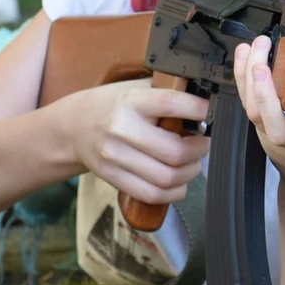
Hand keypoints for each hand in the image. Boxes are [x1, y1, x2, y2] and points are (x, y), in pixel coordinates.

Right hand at [67, 79, 210, 204]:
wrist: (74, 127)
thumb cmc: (114, 107)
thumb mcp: (137, 90)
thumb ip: (166, 96)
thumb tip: (205, 105)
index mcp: (132, 101)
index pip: (170, 104)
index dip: (197, 109)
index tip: (210, 112)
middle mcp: (121, 129)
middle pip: (174, 151)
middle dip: (199, 150)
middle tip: (203, 144)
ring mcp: (115, 156)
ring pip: (167, 177)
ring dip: (189, 173)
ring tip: (192, 163)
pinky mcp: (112, 177)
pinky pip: (152, 194)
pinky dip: (174, 192)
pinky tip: (179, 182)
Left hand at [234, 36, 284, 192]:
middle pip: (272, 125)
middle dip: (263, 94)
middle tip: (262, 63)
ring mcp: (272, 133)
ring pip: (254, 113)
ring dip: (247, 79)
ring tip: (250, 50)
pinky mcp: (261, 123)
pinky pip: (248, 102)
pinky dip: (243, 78)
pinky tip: (243, 56)